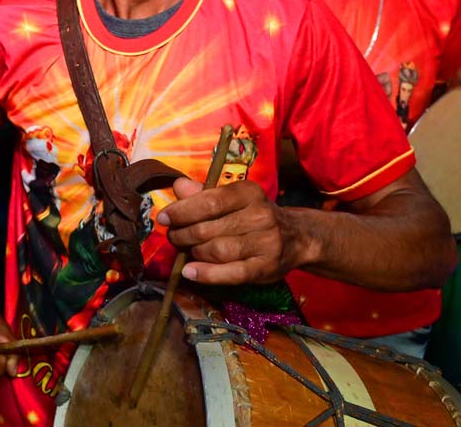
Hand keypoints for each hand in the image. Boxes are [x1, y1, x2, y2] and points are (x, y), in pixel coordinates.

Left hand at [158, 178, 306, 285]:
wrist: (297, 237)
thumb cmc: (254, 215)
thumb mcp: (233, 199)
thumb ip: (203, 193)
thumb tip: (177, 186)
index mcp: (249, 192)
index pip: (209, 201)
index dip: (181, 211)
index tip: (163, 218)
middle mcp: (260, 215)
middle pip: (210, 227)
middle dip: (184, 234)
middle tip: (173, 237)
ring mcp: (266, 242)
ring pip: (218, 250)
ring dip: (194, 252)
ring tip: (185, 251)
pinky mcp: (267, 267)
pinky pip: (232, 273)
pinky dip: (207, 274)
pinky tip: (190, 272)